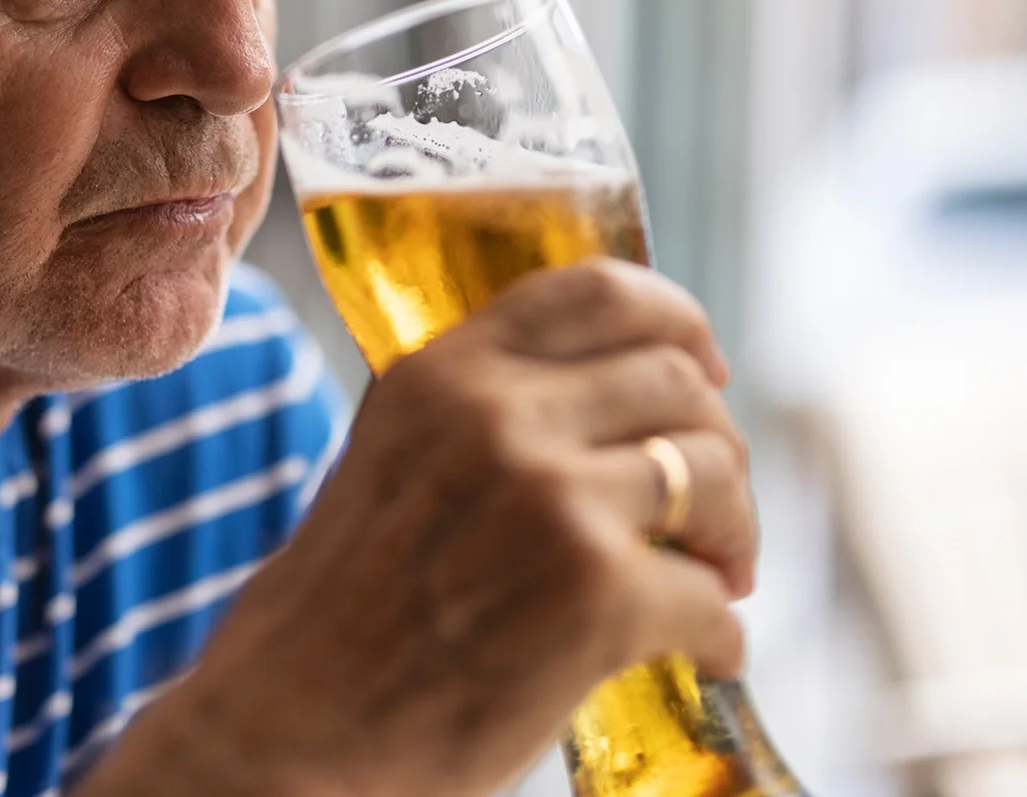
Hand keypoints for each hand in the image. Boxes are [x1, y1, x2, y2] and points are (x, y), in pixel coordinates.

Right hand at [87, 259, 755, 796]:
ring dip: (735, 533)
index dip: (679, 322)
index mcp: (443, 373)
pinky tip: (706, 655)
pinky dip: (723, 632)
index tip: (706, 370)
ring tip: (717, 579)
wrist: (290, 736)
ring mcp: (553, 499)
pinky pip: (708, 595)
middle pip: (677, 380)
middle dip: (719, 447)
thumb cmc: (334, 624)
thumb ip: (476, 420)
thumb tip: (599, 413)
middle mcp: (499, 415)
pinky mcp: (595, 594)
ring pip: (713, 474)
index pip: (600, 289)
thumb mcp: (387, 465)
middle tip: (715, 512)